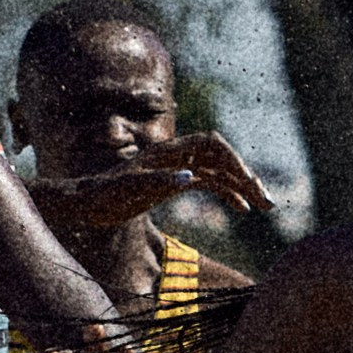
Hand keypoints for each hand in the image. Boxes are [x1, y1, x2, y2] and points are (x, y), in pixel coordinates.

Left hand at [29, 131, 272, 237]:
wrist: (85, 204)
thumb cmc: (103, 197)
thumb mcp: (129, 191)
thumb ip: (159, 182)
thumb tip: (190, 178)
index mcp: (168, 152)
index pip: (211, 144)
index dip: (232, 159)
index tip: (246, 184)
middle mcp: (176, 155)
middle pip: (221, 156)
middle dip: (246, 176)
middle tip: (268, 203)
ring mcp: (176, 168)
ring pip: (219, 170)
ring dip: (242, 186)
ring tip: (263, 207)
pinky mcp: (173, 182)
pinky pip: (209, 182)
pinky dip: (227, 192)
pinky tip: (241, 209)